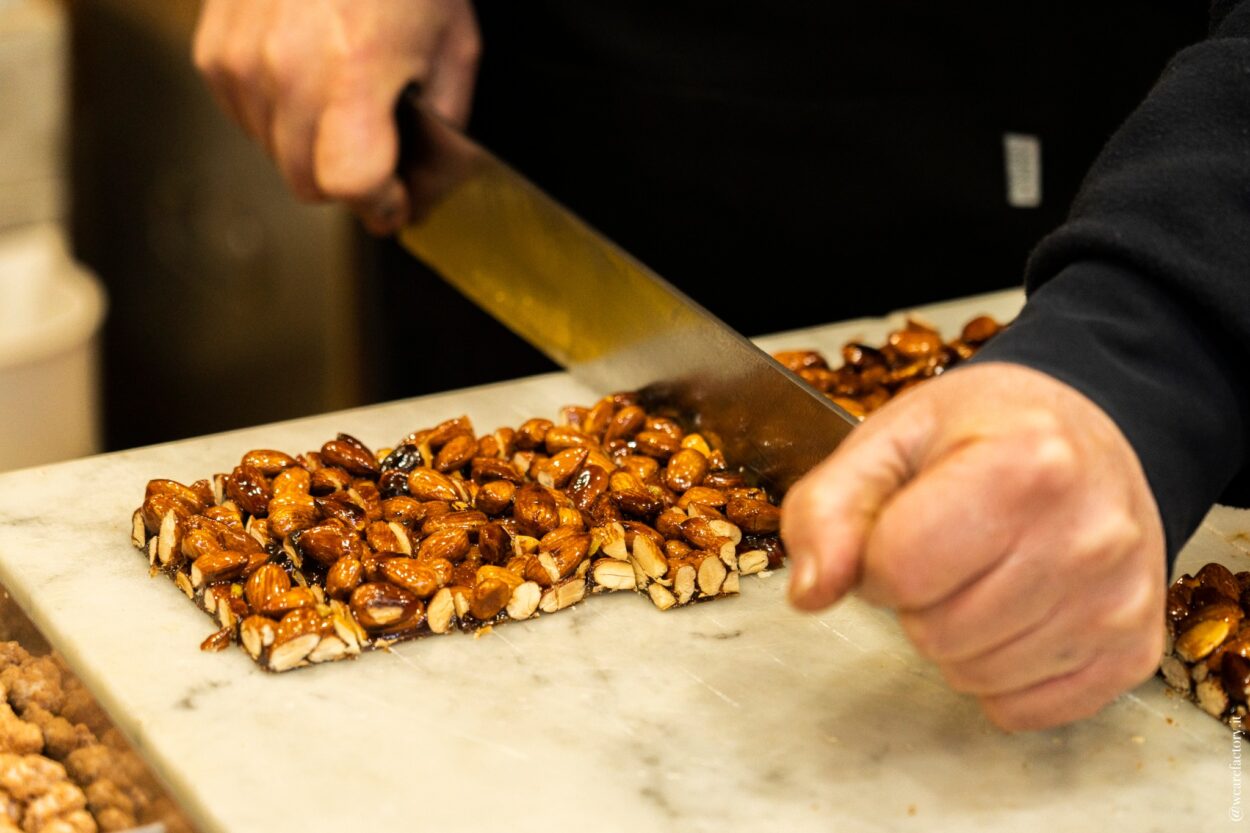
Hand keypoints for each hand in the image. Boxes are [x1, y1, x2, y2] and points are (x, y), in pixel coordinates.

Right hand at [193, 0, 479, 233]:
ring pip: (272, 154)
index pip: (348, 183)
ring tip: (344, 98)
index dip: (380, 204)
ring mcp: (240, 57)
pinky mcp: (213, 48)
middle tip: (380, 155)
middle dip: (348, 182)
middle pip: (306, 182)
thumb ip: (444, 133)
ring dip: (310, 147)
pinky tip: (308, 78)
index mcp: (354, 70)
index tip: (396, 201)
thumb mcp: (454, 49)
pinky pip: (244, 117)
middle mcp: (285, 67)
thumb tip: (425, 194)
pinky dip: (277, 115)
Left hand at [781, 363, 1165, 729]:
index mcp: (1025, 464)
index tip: (903, 525)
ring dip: (954, 639)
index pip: (898, 568)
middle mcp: (1089, 534)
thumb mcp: (887, 441)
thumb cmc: (982, 434)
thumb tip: (810, 592)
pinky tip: (1013, 614)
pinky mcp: (1134, 650)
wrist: (1086, 436)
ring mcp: (1118, 599)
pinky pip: (1025, 711)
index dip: (876, 558)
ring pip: (976, 677)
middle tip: (946, 550)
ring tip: (981, 574)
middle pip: (936, 632)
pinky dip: (999, 676)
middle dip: (916, 600)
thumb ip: (827, 510)